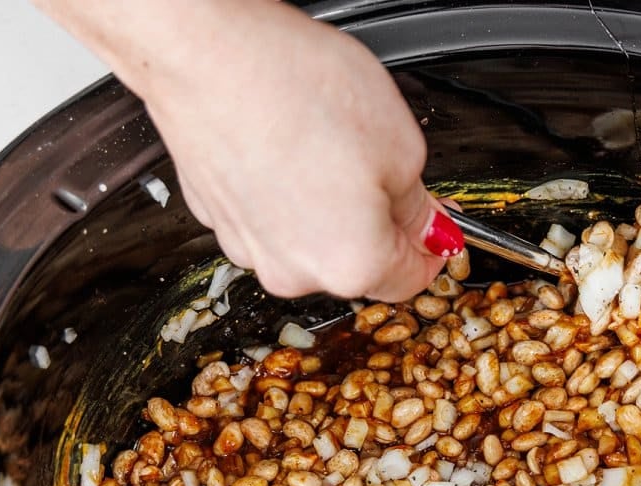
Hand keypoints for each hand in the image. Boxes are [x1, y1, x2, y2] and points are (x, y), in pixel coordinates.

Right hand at [33, 0, 461, 301]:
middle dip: (377, 223)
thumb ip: (419, 203)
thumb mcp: (401, 144)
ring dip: (327, 206)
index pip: (412, 280)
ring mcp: (248, 248)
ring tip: (324, 144)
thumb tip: (427, 227)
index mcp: (352, 264)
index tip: (434, 226)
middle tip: (380, 165)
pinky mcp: (215, 218)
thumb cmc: (294, 88)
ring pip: (309, 240)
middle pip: (357, 263)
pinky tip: (285, 145)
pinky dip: (283, 191)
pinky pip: (269, 216)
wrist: (205, 50)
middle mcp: (294, 272)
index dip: (430, 248)